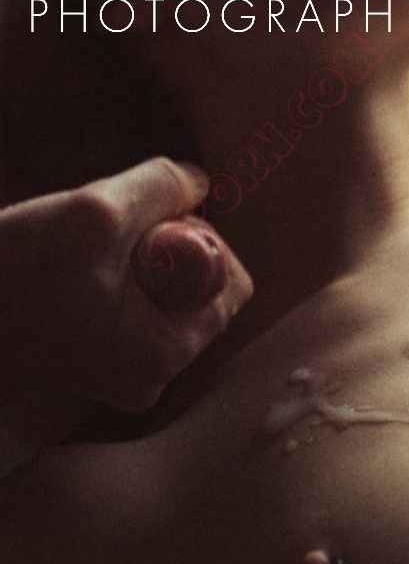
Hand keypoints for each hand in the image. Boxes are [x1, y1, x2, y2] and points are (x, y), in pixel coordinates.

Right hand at [0, 158, 252, 412]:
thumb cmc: (13, 273)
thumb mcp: (95, 211)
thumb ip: (161, 187)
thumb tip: (200, 183)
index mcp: (167, 353)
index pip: (231, 287)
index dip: (203, 241)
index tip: (157, 222)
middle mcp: (153, 378)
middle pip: (198, 296)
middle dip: (166, 252)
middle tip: (116, 232)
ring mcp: (122, 380)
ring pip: (161, 304)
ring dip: (135, 265)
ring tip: (86, 252)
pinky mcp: (93, 372)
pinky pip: (129, 319)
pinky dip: (113, 286)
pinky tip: (72, 272)